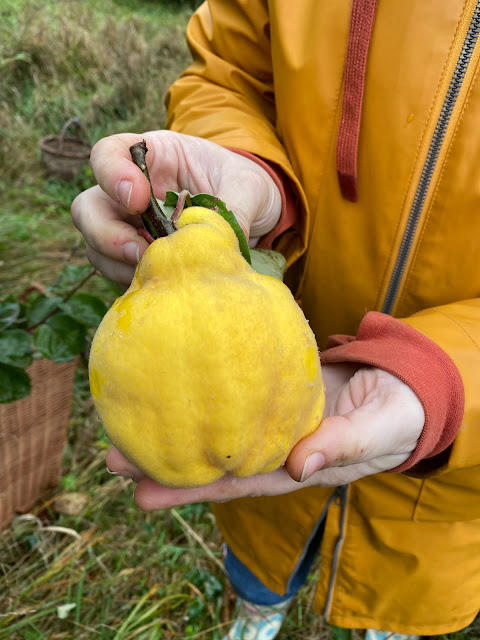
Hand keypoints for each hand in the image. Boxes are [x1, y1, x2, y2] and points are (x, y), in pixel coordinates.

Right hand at [71, 131, 281, 285]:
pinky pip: (119, 274)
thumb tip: (220, 243)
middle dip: (106, 233)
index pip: (108, 154)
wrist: (254, 215)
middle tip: (141, 252)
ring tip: (156, 273)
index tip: (138, 200)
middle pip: (89, 207)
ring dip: (118, 264)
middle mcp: (132, 192)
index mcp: (154, 157)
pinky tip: (162, 287)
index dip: (112, 175)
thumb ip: (234, 207)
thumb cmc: (246, 186)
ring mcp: (131, 228)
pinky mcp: (140, 260)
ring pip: (96, 246)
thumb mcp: (249, 187)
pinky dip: (134, 283)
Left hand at [105, 364, 424, 509]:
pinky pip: (234, 388)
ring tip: (125, 420)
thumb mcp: (377, 431)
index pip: (234, 483)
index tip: (142, 494)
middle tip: (113, 458)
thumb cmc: (395, 416)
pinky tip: (174, 378)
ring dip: (175, 422)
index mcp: (293, 466)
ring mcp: (269, 416)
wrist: (403, 383)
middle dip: (163, 462)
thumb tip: (300, 462)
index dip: (190, 491)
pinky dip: (205, 388)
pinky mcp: (273, 386)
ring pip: (216, 422)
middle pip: (213, 457)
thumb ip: (343, 444)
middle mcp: (272, 445)